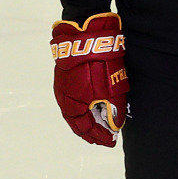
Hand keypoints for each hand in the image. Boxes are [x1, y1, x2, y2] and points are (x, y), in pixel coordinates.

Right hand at [51, 12, 128, 146]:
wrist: (84, 37)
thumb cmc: (97, 67)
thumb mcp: (110, 91)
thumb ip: (113, 111)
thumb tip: (114, 126)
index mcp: (72, 105)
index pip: (85, 129)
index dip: (99, 137)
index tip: (111, 141)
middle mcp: (63, 98)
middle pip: (77, 121)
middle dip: (91, 131)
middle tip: (103, 138)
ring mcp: (62, 86)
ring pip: (73, 110)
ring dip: (86, 120)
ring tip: (98, 125)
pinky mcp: (66, 76)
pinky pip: (73, 99)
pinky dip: (82, 107)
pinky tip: (91, 106)